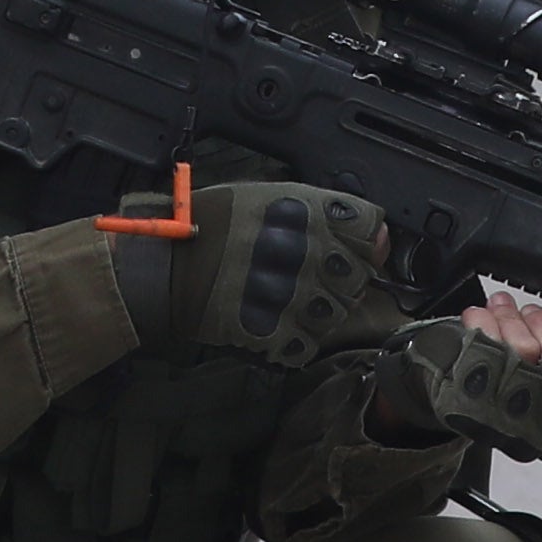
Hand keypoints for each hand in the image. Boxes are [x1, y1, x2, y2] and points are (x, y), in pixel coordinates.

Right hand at [126, 176, 409, 365]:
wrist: (163, 265)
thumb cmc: (212, 223)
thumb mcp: (269, 196)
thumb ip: (326, 213)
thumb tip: (378, 236)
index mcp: (310, 211)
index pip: (371, 230)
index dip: (361, 242)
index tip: (341, 248)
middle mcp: (310, 251)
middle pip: (359, 277)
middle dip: (337, 281)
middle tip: (302, 277)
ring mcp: (295, 295)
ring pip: (335, 315)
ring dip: (315, 312)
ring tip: (281, 301)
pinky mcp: (275, 333)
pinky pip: (306, 345)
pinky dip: (291, 340)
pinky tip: (269, 323)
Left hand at [381, 300, 541, 460]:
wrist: (462, 402)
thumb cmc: (526, 392)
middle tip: (537, 316)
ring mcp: (509, 415)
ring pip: (524, 349)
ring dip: (516, 317)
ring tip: (507, 311)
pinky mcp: (472, 397)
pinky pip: (483, 347)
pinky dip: (483, 320)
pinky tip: (483, 317)